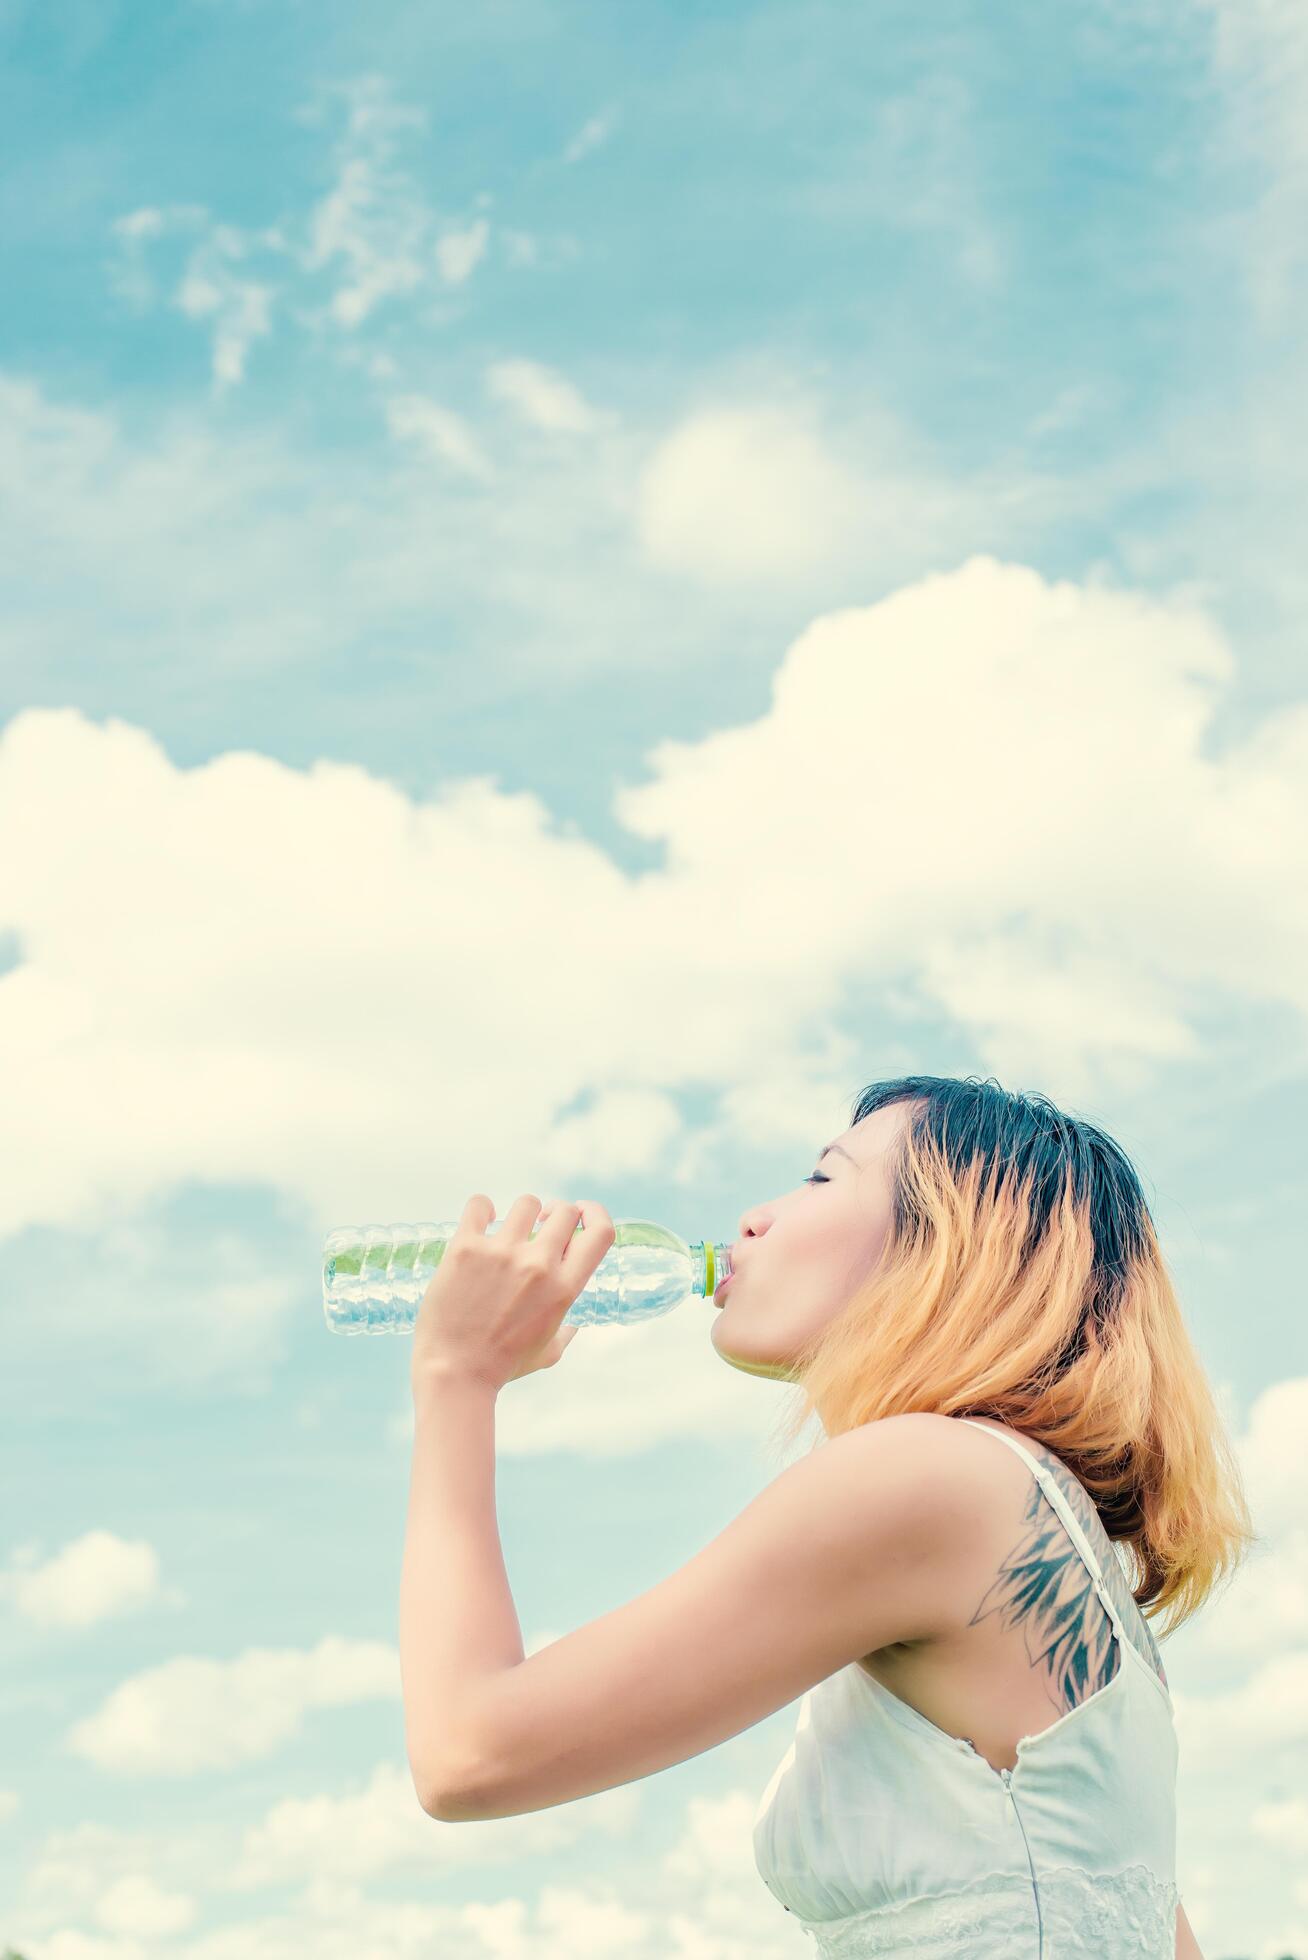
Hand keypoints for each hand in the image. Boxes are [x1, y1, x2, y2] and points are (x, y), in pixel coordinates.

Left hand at [411, 1192, 614, 1395]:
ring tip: (508, 1229)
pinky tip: (481, 1221)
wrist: (454, 1373)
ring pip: (526, 1204)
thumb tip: (573, 1325)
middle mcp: (538, 1266)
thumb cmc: (501, 1366)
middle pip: (564, 1211)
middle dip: (555, 1214)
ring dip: (521, 1214)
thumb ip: (565, 1332)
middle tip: (540, 1225)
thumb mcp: (547, 1352)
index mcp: (564, 1289)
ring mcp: (502, 1254)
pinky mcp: (465, 1248)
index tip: (581, 1214)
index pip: (600, 1232)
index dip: (594, 1212)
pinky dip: (482, 1209)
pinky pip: (480, 1205)